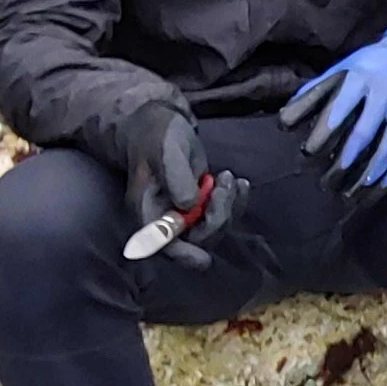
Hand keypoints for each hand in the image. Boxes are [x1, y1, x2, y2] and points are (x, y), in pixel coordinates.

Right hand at [120, 103, 247, 269]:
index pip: (162, 246)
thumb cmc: (158, 138)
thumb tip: (188, 205)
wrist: (161, 126)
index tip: (203, 259)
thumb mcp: (166, 153)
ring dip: (228, 207)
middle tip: (223, 186)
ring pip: (213, 228)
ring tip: (228, 178)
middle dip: (217, 217)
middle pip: (196, 240)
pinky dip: (235, 201)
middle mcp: (165, 219)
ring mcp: (184, 214)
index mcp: (147, 212)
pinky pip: (223, 214)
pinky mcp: (201, 204)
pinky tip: (239, 182)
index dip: (183, 256)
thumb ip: (176, 178)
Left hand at [278, 26, 386, 194]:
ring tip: (349, 195)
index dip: (324, 132)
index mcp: (361, 80)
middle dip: (344, 161)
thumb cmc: (369, 66)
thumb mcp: (341, 70)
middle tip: (326, 183)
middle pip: (364, 134)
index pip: (340, 109)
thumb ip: (313, 93)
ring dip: (368, 176)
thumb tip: (284, 122)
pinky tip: (374, 191)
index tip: (309, 152)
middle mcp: (384, 97)